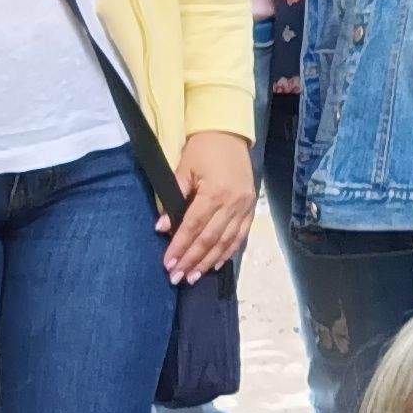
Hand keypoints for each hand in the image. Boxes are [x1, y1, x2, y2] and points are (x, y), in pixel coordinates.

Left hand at [165, 130, 256, 278]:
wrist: (229, 134)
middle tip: (177, 277)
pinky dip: (228, 252)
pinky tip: (216, 264)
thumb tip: (161, 227)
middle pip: (210, 239)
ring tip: (194, 276)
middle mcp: (232, 203)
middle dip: (192, 260)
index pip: (194, 226)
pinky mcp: (251, 208)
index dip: (180, 247)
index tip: (168, 264)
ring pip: (226, 241)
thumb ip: (174, 197)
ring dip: (209, 261)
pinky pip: (240, 236)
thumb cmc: (203, 149)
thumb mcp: (184, 168)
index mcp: (215, 192)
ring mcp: (245, 207)